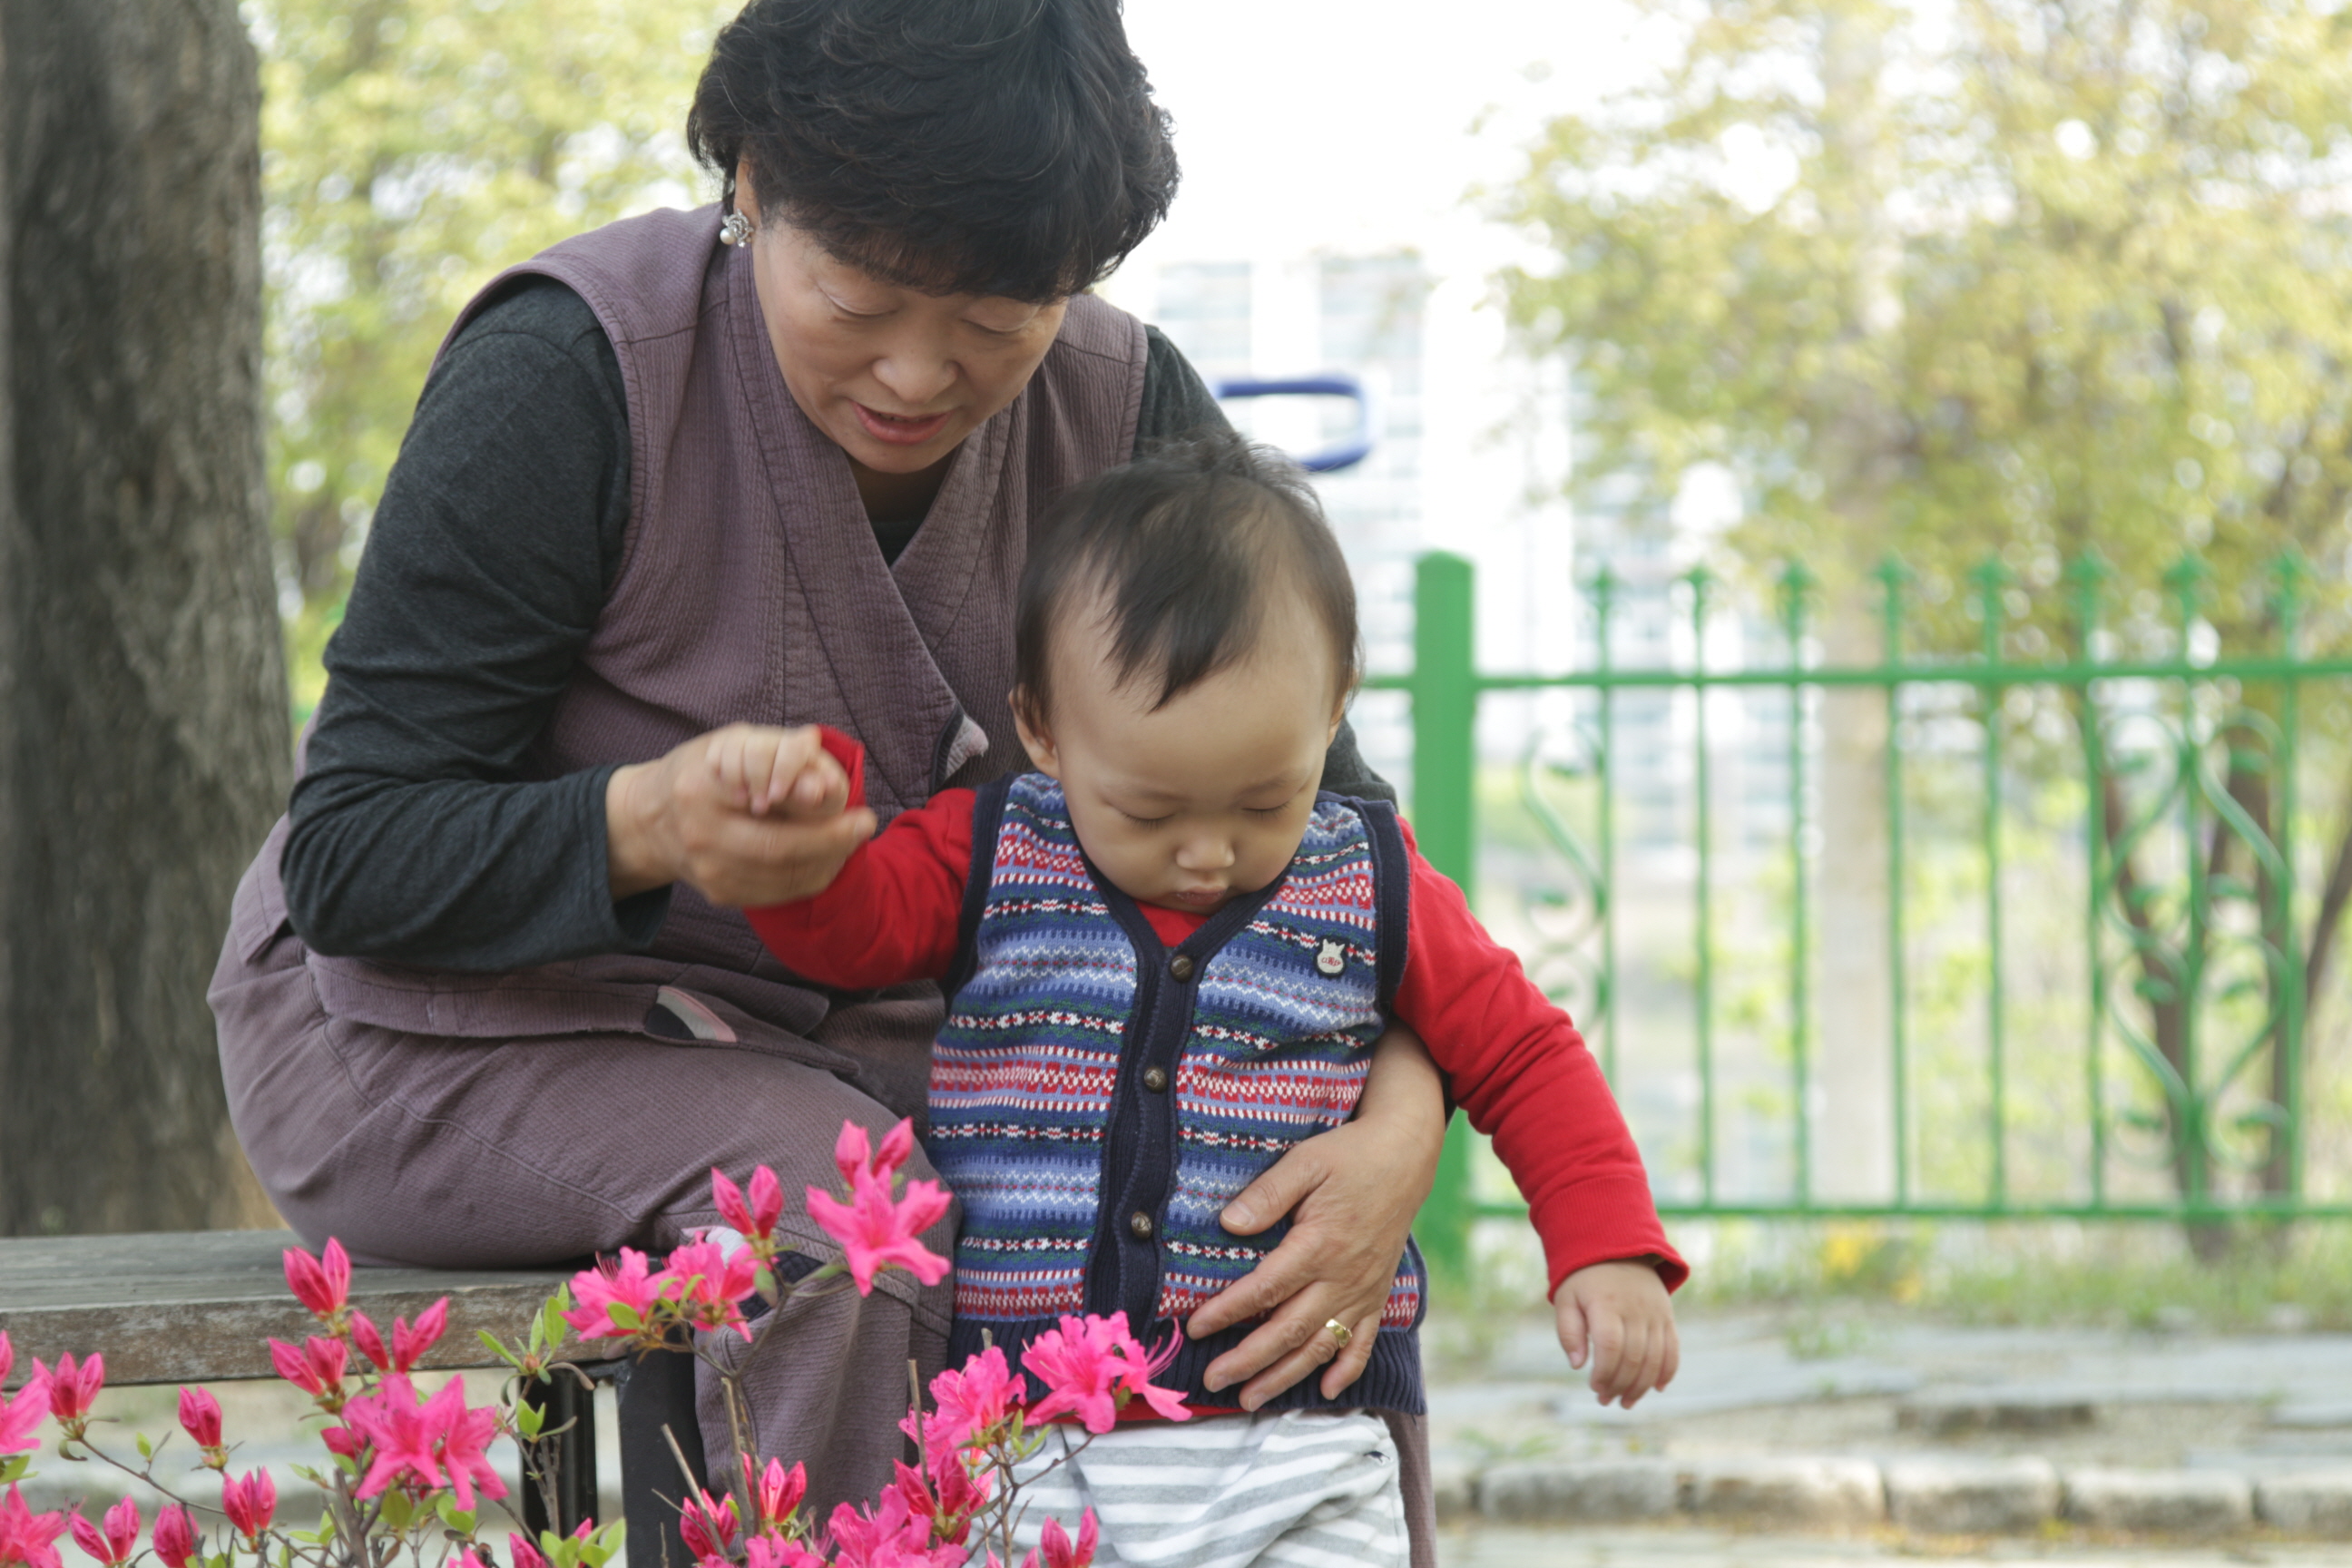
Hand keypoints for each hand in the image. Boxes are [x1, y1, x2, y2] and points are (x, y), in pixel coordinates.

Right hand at [606, 724, 875, 906]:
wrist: (651, 821)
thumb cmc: (706, 771)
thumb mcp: (736, 745)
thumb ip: (781, 754)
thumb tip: (824, 781)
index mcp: (702, 789)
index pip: (770, 804)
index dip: (819, 811)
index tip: (858, 807)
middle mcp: (701, 835)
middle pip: (779, 850)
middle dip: (832, 841)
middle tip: (864, 825)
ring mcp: (709, 872)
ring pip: (784, 877)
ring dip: (828, 861)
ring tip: (850, 839)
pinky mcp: (720, 895)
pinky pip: (778, 893)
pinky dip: (810, 877)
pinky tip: (827, 858)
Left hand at [1185, 1024, 1445, 1408]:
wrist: (1404, 1156)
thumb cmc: (1349, 1155)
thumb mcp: (1306, 1161)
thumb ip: (1267, 1194)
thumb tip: (1229, 1224)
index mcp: (1320, 1244)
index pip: (1265, 1288)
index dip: (1228, 1312)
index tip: (1196, 1328)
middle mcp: (1343, 1277)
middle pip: (1290, 1330)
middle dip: (1249, 1360)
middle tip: (1213, 1379)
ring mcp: (1363, 1290)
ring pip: (1321, 1346)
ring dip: (1286, 1376)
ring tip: (1252, 1398)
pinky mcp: (1378, 1294)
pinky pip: (1363, 1341)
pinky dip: (1346, 1369)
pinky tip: (1326, 1391)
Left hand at [1555, 1260, 1677, 1407]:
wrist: (1617, 1248)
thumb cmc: (1584, 1279)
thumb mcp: (1566, 1298)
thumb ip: (1568, 1331)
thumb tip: (1577, 1365)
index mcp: (1606, 1303)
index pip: (1610, 1346)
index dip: (1604, 1372)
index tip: (1594, 1387)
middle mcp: (1635, 1308)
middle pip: (1633, 1357)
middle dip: (1619, 1385)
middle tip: (1606, 1400)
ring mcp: (1655, 1313)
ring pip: (1654, 1358)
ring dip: (1641, 1386)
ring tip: (1626, 1401)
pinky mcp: (1667, 1316)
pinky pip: (1673, 1349)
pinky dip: (1667, 1371)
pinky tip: (1655, 1388)